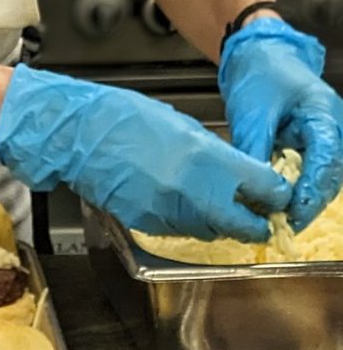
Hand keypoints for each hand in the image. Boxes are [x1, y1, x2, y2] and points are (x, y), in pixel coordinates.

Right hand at [0, 64, 290, 240]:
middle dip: (255, 221)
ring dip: (221, 221)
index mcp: (204, 159)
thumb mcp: (180, 124)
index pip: (262, 189)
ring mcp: (167, 212)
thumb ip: (214, 152)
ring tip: (214, 202)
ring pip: (212, 231)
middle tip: (257, 212)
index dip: (274, 193)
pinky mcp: (147, 224)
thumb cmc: (121, 118)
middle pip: (244, 225)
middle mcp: (190, 192)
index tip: (275, 192)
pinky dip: (189, 221)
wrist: (75, 135)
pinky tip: (179, 200)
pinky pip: (181, 230)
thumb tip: (236, 171)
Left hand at [218, 18, 342, 231]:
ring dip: (303, 197)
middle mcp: (332, 128)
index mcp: (323, 115)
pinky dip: (296, 187)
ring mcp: (323, 136)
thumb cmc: (260, 74)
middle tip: (285, 225)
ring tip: (280, 219)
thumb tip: (252, 186)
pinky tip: (278, 202)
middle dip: (309, 202)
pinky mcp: (309, 143)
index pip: (326, 160)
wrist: (258, 53)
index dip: (311, 191)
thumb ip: (255, 148)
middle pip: (330, 175)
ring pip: (321, 177)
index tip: (293, 213)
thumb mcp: (253, 112)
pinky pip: (309, 171)